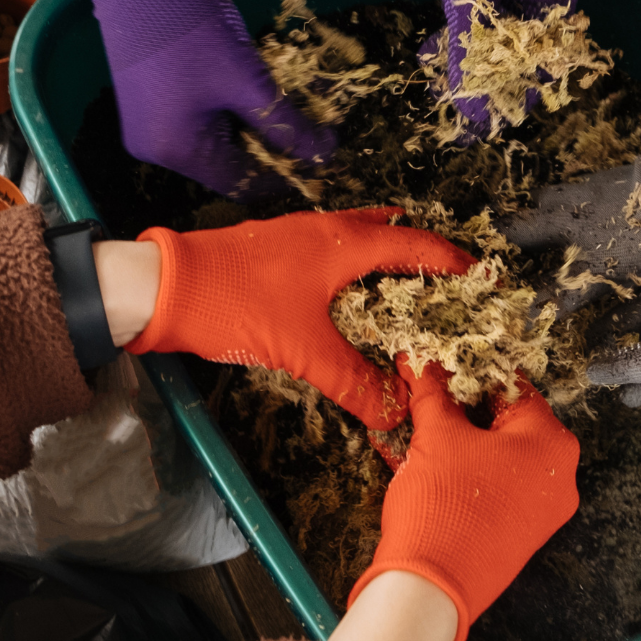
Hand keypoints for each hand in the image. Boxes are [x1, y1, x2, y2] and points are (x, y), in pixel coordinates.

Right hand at [73, 0, 333, 196]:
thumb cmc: (191, 31)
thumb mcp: (246, 80)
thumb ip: (285, 123)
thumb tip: (323, 154)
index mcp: (178, 152)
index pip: (243, 185)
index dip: (285, 173)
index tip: (320, 154)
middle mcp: (157, 150)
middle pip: (228, 165)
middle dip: (271, 144)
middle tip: (309, 121)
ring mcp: (149, 127)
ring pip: (215, 140)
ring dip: (252, 123)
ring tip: (286, 99)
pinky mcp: (148, 104)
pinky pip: (197, 121)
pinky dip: (228, 109)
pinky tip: (251, 87)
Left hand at [125, 209, 472, 430]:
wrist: (165, 287)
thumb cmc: (237, 306)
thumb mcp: (302, 351)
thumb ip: (352, 382)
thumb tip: (393, 413)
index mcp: (341, 244)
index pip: (412, 243)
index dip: (447, 258)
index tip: (476, 272)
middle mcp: (322, 229)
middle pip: (384, 228)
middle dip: (415, 246)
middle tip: (440, 272)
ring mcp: (294, 234)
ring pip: (352, 234)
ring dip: (379, 250)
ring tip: (398, 278)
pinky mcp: (270, 247)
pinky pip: (326, 245)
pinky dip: (348, 261)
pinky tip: (339, 290)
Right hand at [348, 359, 578, 640]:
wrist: (432, 588)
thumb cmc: (443, 502)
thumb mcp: (435, 434)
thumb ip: (431, 390)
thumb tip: (420, 360)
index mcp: (552, 442)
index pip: (512, 386)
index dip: (470, 373)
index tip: (439, 367)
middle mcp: (560, 476)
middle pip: (507, 422)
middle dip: (463, 408)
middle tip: (425, 398)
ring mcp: (543, 510)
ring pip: (497, 456)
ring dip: (458, 440)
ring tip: (417, 429)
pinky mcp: (521, 534)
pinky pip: (494, 487)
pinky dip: (463, 472)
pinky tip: (421, 461)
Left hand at [370, 0, 580, 128]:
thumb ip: (468, 51)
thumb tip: (472, 111)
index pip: (548, 58)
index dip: (518, 92)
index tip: (487, 123)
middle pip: (519, 54)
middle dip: (488, 82)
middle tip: (455, 111)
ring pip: (489, 41)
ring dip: (463, 63)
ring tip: (434, 81)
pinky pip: (467, 25)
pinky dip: (450, 42)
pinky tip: (427, 53)